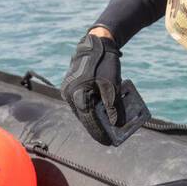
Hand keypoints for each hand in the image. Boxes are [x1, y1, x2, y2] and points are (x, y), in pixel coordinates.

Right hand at [61, 29, 122, 143]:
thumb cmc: (105, 63)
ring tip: (108, 127)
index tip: (109, 142)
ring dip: (95, 118)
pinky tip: (102, 112)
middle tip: (110, 137)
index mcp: (79, 96)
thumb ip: (114, 106)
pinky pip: (81, 102)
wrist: (95, 43)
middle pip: (85, 117)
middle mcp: (70, 95)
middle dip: (98, 127)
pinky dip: (92, 108)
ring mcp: (68, 91)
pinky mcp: (71, 87)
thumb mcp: (113, 85)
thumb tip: (118, 124)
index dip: (100, 133)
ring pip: (83, 110)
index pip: (89, 121)